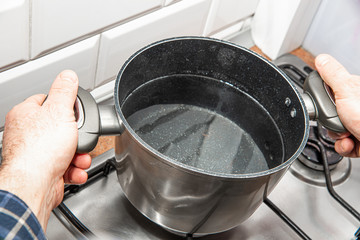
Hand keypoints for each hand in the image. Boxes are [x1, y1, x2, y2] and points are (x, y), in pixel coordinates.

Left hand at [0, 70, 90, 229]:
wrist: (34, 185)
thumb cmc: (39, 151)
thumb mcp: (59, 112)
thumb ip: (65, 91)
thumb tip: (68, 75)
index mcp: (26, 114)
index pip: (47, 101)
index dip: (66, 106)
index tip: (76, 112)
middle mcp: (28, 134)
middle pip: (61, 128)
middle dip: (78, 137)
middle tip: (80, 138)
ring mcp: (36, 154)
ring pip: (66, 149)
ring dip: (79, 155)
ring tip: (80, 158)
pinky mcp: (44, 171)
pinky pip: (65, 166)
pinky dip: (74, 169)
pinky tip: (76, 170)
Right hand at [315, 54, 359, 156]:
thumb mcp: (346, 90)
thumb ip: (333, 75)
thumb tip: (322, 59)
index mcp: (357, 91)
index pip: (333, 92)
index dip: (326, 100)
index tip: (326, 105)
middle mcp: (359, 107)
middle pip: (333, 114)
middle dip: (331, 122)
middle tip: (337, 121)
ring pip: (337, 131)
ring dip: (338, 137)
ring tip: (346, 135)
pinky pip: (345, 144)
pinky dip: (345, 146)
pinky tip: (350, 143)